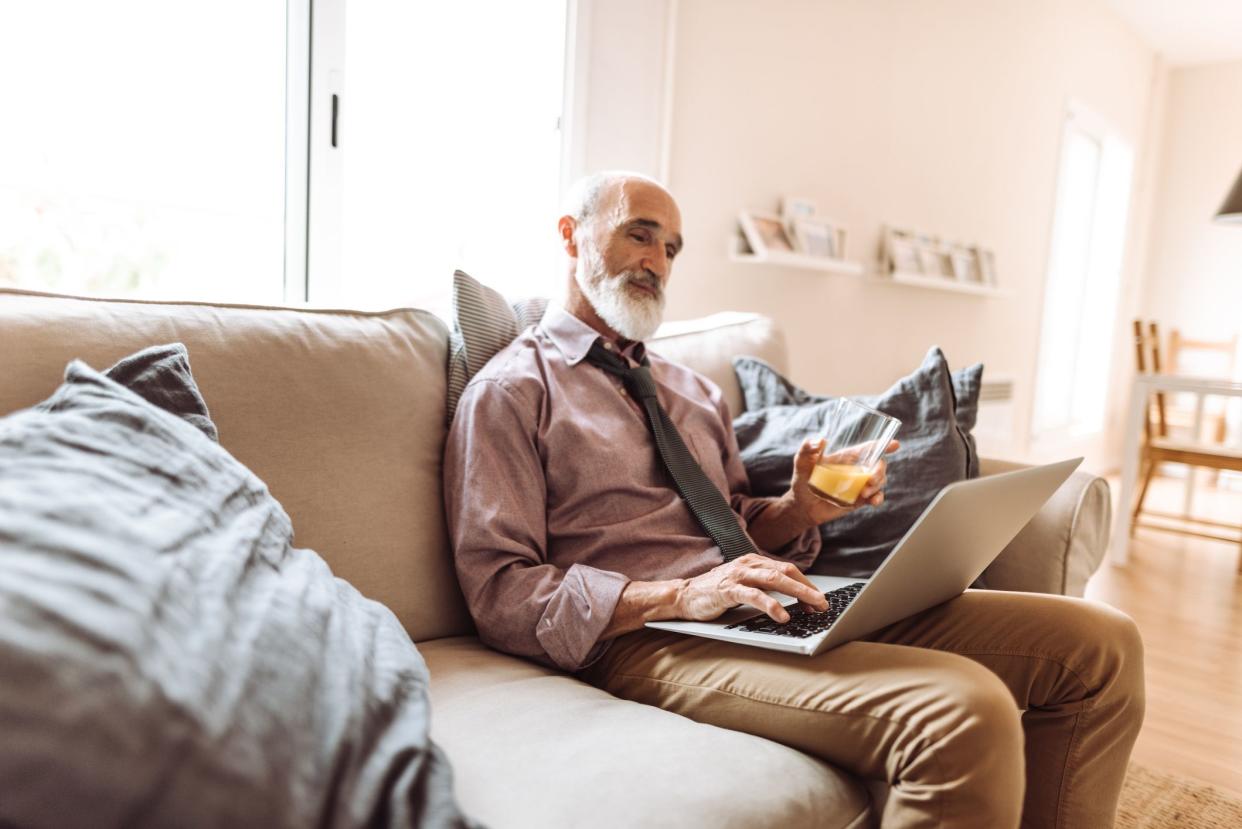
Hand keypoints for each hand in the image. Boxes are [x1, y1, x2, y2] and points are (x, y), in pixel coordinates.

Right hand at [674, 553, 828, 623]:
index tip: (820, 599)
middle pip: (786, 572)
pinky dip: (771, 605)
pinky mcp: (728, 589)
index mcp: (754, 561)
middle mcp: (748, 564)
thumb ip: (764, 586)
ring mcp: (738, 575)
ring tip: (813, 606)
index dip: (806, 583)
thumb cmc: (715, 593)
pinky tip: (783, 615)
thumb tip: (792, 598)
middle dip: (808, 588)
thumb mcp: (743, 585)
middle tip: (824, 603)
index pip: (787, 569)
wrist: (684, 596)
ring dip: (798, 593)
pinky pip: (754, 596)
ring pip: (774, 580)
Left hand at [787, 438, 899, 526]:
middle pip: (879, 464)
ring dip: (878, 485)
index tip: (896, 444)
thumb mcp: (800, 465)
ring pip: (880, 481)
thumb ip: (805, 451)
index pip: (868, 448)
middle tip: (871, 479)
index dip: (883, 445)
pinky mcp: (860, 500)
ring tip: (864, 492)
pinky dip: (878, 498)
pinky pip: (876, 497)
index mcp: (846, 458)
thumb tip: (818, 440)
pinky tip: (873, 501)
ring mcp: (860, 485)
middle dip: (881, 470)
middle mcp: (856, 469)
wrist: (802, 506)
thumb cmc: (802, 481)